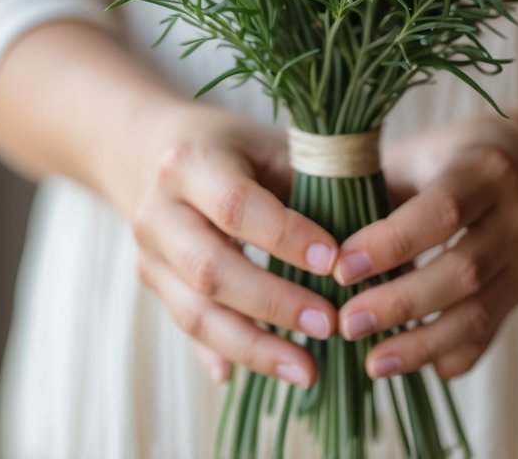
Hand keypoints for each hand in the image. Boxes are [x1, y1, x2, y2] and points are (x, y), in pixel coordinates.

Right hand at [129, 102, 338, 388]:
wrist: (154, 147)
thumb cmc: (234, 146)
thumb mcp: (269, 146)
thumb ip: (309, 186)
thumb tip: (369, 245)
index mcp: (189, 162)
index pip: (236, 206)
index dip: (285, 237)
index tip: (334, 262)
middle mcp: (158, 210)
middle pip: (211, 269)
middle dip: (274, 303)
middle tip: (331, 324)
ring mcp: (149, 254)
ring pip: (196, 313)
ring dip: (256, 348)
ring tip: (310, 370)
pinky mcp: (153, 286)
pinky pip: (192, 331)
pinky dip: (232, 354)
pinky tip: (272, 372)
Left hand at [334, 115, 517, 380]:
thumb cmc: (449, 156)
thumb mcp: (415, 155)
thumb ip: (375, 189)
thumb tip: (316, 241)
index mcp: (484, 168)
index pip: (441, 212)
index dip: (390, 244)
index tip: (339, 269)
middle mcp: (517, 213)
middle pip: (462, 271)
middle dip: (401, 303)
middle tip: (347, 324)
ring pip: (479, 311)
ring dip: (422, 343)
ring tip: (373, 362)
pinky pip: (489, 330)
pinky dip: (450, 353)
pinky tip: (413, 364)